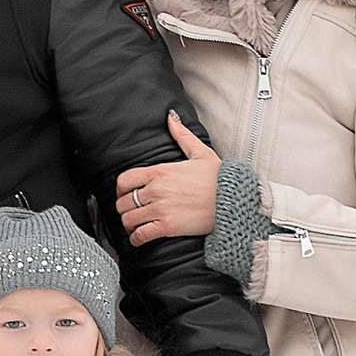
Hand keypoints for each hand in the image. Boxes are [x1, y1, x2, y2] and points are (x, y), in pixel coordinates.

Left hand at [118, 112, 223, 245]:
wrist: (235, 200)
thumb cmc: (220, 178)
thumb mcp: (201, 152)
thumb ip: (182, 135)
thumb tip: (170, 117)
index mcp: (161, 171)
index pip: (124, 180)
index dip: (121, 190)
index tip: (125, 194)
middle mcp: (157, 189)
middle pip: (124, 202)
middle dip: (125, 208)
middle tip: (131, 212)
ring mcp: (161, 209)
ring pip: (129, 220)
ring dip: (129, 225)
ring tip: (135, 227)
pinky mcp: (168, 227)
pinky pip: (141, 235)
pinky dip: (136, 239)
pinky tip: (139, 238)